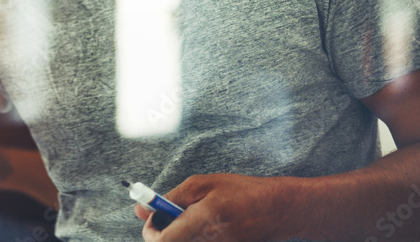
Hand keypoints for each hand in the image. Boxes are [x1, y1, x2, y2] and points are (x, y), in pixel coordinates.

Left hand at [133, 174, 299, 241]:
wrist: (278, 211)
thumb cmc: (242, 192)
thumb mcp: (203, 184)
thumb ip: (171, 198)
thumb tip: (142, 209)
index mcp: (202, 221)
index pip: (162, 241)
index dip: (150, 230)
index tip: (152, 217)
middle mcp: (207, 241)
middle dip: (163, 230)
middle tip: (168, 213)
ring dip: (178, 231)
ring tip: (192, 214)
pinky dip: (191, 234)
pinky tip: (203, 221)